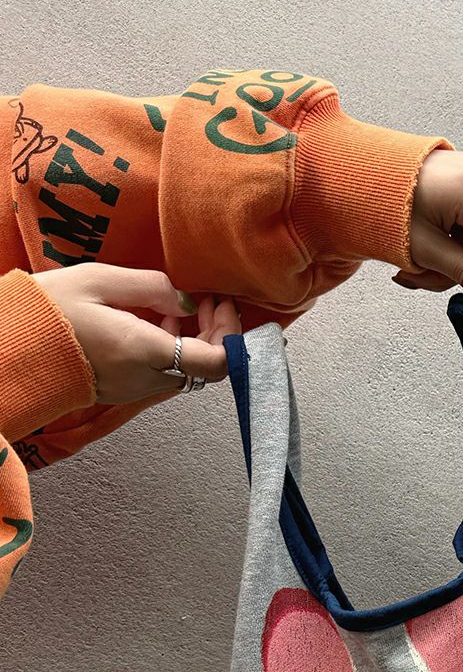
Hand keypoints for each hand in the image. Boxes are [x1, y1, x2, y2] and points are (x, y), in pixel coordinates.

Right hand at [32, 264, 240, 403]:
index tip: (221, 304)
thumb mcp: (99, 280)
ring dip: (194, 341)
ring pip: (185, 370)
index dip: (231, 335)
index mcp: (147, 352)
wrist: (8, 347)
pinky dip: (171, 350)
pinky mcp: (123, 391)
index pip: (217, 362)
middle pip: (206, 367)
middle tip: (207, 300)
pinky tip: (156, 323)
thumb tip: (187, 303)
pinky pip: (162, 374)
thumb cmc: (49, 309)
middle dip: (216, 333)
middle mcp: (148, 378)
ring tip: (179, 307)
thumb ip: (152, 287)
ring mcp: (135, 389)